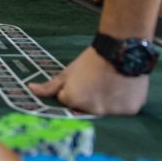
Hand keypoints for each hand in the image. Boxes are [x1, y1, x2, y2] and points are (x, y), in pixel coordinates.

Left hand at [29, 46, 149, 114]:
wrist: (121, 49)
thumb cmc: (92, 59)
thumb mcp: (69, 71)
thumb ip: (50, 85)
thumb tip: (30, 89)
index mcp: (74, 100)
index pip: (68, 101)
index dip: (74, 89)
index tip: (84, 79)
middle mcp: (92, 109)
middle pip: (87, 109)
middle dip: (90, 98)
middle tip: (98, 81)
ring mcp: (112, 111)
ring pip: (106, 110)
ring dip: (108, 102)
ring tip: (112, 83)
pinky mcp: (130, 109)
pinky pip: (124, 110)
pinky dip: (123, 102)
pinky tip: (123, 87)